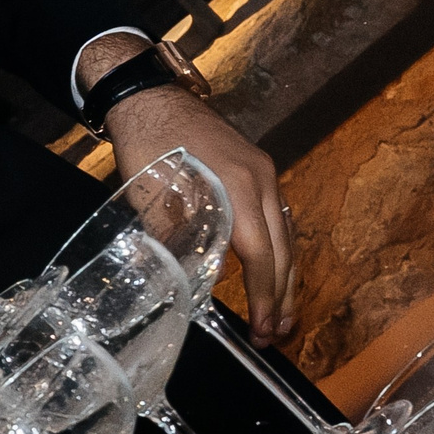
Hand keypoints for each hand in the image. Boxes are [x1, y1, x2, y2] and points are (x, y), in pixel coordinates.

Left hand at [79, 36, 296, 346]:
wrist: (150, 97)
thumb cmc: (148, 145)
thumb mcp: (152, 197)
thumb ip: (175, 238)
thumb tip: (193, 279)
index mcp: (237, 189)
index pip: (260, 255)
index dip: (263, 294)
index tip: (264, 327)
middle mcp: (260, 181)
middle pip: (283, 249)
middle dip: (280, 296)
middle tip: (274, 336)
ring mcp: (263, 172)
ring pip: (285, 234)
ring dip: (283, 277)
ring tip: (280, 316)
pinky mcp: (257, 168)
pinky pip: (277, 216)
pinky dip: (278, 249)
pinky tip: (273, 271)